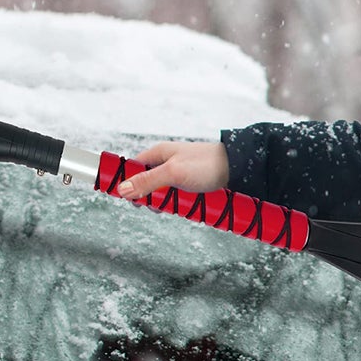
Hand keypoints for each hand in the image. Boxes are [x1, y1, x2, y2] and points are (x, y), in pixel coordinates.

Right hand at [114, 141, 229, 199]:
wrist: (238, 167)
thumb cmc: (206, 165)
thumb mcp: (173, 173)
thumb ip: (147, 181)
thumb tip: (121, 190)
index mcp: (158, 153)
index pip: (133, 169)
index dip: (129, 184)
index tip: (133, 200)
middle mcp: (166, 161)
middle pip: (146, 183)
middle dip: (149, 197)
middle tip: (160, 206)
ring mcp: (178, 172)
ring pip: (161, 191)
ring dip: (165, 202)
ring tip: (176, 206)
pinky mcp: (189, 183)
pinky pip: (176, 195)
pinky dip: (177, 203)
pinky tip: (184, 206)